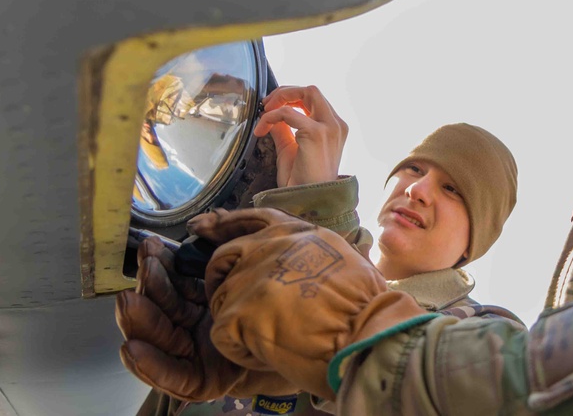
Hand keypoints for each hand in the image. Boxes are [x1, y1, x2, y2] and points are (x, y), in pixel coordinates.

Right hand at [116, 236, 297, 400]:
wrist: (302, 342)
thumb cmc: (275, 301)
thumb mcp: (255, 261)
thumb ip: (229, 237)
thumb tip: (199, 223)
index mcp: (201, 299)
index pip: (174, 281)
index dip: (161, 265)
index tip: (152, 246)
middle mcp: (193, 324)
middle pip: (164, 307)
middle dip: (150, 286)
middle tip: (146, 265)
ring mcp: (194, 353)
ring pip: (159, 337)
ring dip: (140, 320)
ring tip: (128, 302)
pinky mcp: (199, 380)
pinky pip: (171, 373)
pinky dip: (150, 363)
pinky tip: (132, 348)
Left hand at [187, 208, 427, 399]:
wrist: (366, 332)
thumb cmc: (368, 305)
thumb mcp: (345, 257)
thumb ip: (313, 253)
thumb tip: (304, 262)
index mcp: (297, 233)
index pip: (254, 219)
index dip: (227, 222)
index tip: (204, 226)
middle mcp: (270, 246)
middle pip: (225, 255)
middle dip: (219, 274)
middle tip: (223, 294)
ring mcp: (251, 277)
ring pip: (220, 297)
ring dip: (234, 317)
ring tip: (258, 334)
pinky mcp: (239, 312)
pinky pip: (222, 332)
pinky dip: (239, 347)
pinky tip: (263, 353)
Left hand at [253, 85, 348, 187]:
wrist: (309, 201)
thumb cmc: (303, 182)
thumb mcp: (291, 149)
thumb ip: (284, 130)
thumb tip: (272, 117)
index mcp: (334, 128)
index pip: (314, 100)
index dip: (291, 98)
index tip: (272, 108)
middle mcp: (336, 125)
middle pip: (312, 90)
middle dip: (286, 92)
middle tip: (267, 104)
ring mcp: (328, 128)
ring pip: (306, 92)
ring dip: (281, 97)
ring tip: (265, 111)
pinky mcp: (316, 133)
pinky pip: (287, 113)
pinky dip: (270, 117)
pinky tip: (261, 129)